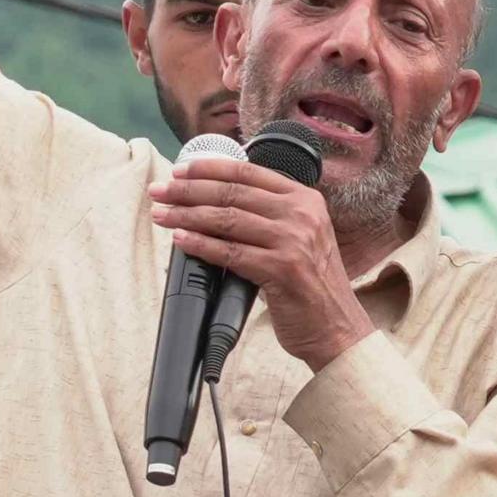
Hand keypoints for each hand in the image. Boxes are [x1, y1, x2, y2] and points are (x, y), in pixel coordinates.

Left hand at [145, 157, 369, 369]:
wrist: (337, 327)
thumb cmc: (311, 285)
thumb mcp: (301, 238)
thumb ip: (269, 217)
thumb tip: (215, 204)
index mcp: (305, 200)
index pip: (249, 172)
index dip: (209, 168)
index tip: (179, 171)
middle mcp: (301, 214)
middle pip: (232, 193)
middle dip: (188, 190)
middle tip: (160, 191)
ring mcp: (293, 241)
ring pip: (227, 219)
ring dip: (186, 215)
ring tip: (161, 214)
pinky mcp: (282, 269)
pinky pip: (230, 253)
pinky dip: (200, 244)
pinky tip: (180, 239)